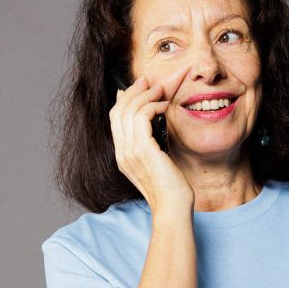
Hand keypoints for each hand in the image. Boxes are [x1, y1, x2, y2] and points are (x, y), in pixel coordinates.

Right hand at [109, 69, 194, 212]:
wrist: (173, 207)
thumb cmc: (170, 187)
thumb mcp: (157, 160)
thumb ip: (151, 141)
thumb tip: (152, 119)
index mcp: (122, 155)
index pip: (115, 118)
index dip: (126, 99)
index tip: (141, 87)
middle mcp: (122, 152)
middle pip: (118, 110)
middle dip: (134, 91)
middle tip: (150, 81)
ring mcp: (129, 152)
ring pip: (129, 110)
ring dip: (146, 95)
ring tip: (161, 90)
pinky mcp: (143, 150)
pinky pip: (142, 117)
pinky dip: (154, 106)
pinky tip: (165, 106)